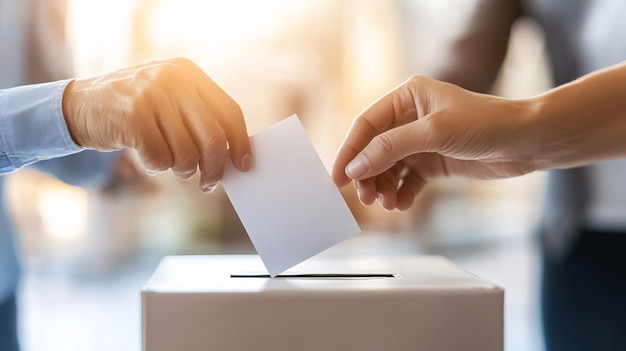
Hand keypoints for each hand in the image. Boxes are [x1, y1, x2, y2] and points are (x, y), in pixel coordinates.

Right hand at [62, 57, 251, 191]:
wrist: (79, 106)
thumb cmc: (134, 111)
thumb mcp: (168, 100)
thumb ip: (198, 117)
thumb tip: (233, 153)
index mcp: (188, 72)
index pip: (229, 111)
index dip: (240, 142)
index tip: (244, 165)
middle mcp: (173, 79)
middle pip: (214, 137)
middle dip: (216, 168)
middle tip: (209, 183)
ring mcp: (151, 95)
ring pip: (188, 153)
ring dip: (183, 170)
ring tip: (173, 166)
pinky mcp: (132, 117)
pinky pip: (161, 159)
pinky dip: (158, 167)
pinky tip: (148, 157)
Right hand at [332, 75, 536, 210]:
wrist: (528, 142)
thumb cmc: (488, 124)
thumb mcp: (434, 132)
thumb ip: (391, 148)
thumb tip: (356, 166)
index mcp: (408, 96)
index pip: (366, 125)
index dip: (349, 151)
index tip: (338, 178)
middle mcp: (411, 117)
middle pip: (375, 149)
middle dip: (368, 174)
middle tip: (365, 197)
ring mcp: (422, 140)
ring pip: (389, 167)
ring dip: (384, 186)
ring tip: (387, 203)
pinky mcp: (433, 161)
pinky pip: (407, 180)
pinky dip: (401, 193)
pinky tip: (402, 203)